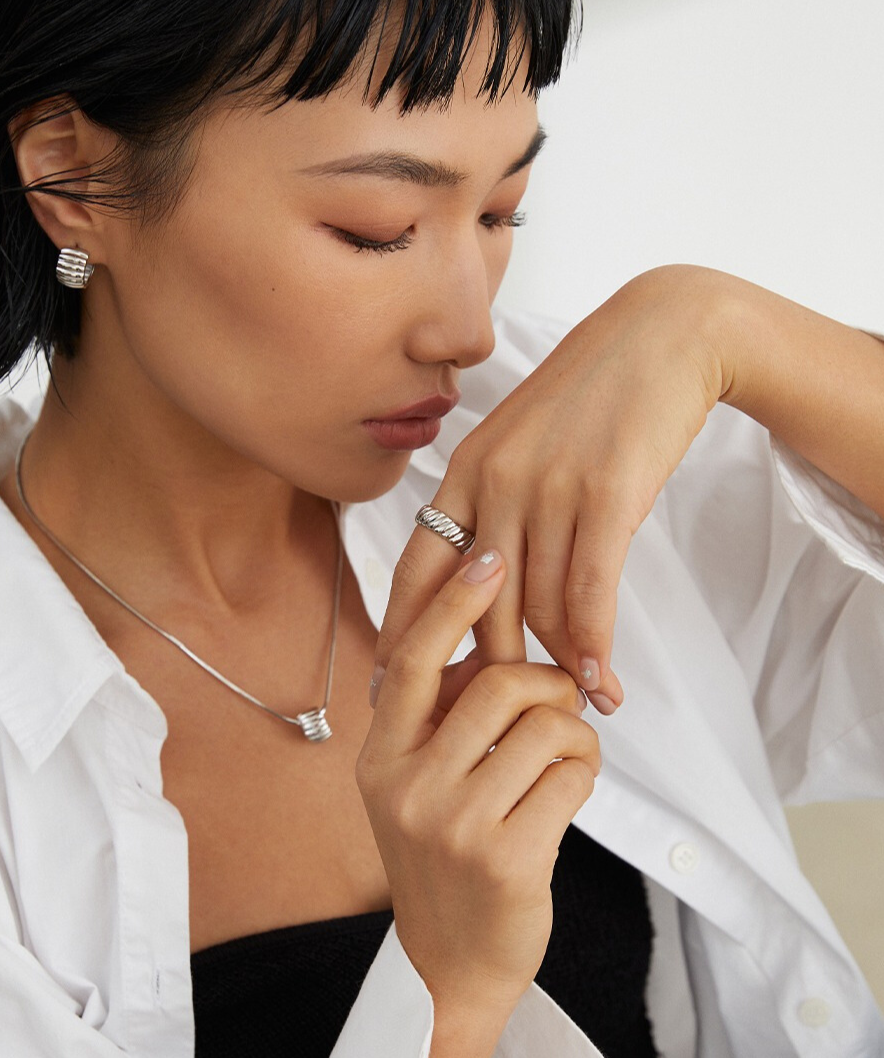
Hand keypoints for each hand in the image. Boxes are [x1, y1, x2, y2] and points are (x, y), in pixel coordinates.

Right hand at [356, 546, 598, 1018]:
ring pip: (545, 727)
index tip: (489, 556)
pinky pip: (572, 775)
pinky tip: (571, 792)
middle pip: (498, 684)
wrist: (449, 965)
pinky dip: (586, 772)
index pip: (415, 659)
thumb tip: (484, 647)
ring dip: (576, 733)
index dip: (453, 602)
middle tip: (564, 702)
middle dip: (548, 682)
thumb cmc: (443, 862)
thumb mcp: (415, 787)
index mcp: (381, 758)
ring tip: (570, 756)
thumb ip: (438, 722)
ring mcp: (455, 824)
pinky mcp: (507, 857)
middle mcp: (408, 786)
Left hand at [372, 264, 730, 713]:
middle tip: (500, 719)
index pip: (417, 572)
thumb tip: (485, 584)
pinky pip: (589, 592)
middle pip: (479, 607)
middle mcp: (494, 483)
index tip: (398, 691)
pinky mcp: (605, 494)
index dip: (406, 638)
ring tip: (572, 703)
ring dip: (557, 666)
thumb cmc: (588, 399)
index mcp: (462, 472)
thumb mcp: (518, 442)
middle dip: (492, 670)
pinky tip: (602, 679)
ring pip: (539, 606)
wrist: (659, 338)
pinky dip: (594, 645)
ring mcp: (547, 488)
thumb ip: (492, 506)